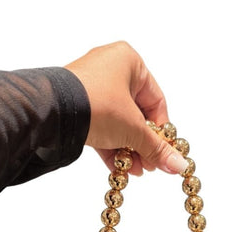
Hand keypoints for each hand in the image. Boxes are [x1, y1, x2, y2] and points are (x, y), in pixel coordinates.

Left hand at [65, 41, 187, 175]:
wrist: (53, 112)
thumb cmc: (97, 104)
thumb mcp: (133, 129)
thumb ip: (157, 148)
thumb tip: (179, 165)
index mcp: (129, 61)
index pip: (156, 100)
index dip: (162, 130)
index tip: (164, 152)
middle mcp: (110, 69)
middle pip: (137, 114)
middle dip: (143, 144)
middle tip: (150, 165)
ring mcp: (91, 87)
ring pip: (118, 122)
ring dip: (128, 149)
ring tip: (134, 170)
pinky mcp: (76, 105)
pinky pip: (101, 126)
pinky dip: (111, 146)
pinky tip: (119, 168)